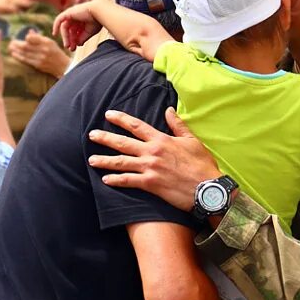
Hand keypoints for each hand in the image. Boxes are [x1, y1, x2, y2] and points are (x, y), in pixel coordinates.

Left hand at [9, 31, 69, 78]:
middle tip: (11, 42)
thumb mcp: (50, 42)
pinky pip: (26, 60)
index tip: (23, 37)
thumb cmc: (56, 52)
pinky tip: (14, 54)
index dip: (26, 38)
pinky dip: (19, 56)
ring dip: (15, 50)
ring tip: (10, 47)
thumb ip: (39, 37)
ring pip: (24, 53)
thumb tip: (29, 32)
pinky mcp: (38, 65)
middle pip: (26, 46)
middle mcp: (44, 50)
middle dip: (17, 44)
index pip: (32, 38)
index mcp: (47, 42)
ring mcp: (41, 58)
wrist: (63, 66)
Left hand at [53, 3, 102, 49]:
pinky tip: (54, 34)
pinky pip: (59, 20)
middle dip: (70, 40)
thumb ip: (83, 38)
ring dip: (66, 37)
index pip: (76, 31)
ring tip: (67, 46)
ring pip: (65, 28)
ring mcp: (72, 14)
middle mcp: (76, 17)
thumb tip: (78, 44)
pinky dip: (56, 26)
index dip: (75, 40)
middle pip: (70, 30)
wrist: (99, 12)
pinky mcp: (68, 13)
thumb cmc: (97, 21)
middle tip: (71, 49)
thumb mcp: (89, 32)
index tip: (75, 48)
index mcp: (82, 20)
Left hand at [87, 107, 221, 211]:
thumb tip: (169, 110)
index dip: (121, 119)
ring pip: (122, 162)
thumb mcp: (192, 140)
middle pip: (123, 143)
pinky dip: (116, 180)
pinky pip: (128, 181)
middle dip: (105, 138)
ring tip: (91, 160)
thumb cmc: (202, 165)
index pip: (136, 126)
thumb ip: (178, 125)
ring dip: (104, 160)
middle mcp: (152, 152)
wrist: (208, 188)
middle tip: (92, 135)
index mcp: (161, 139)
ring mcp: (150, 168)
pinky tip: (105, 180)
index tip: (108, 115)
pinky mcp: (151, 184)